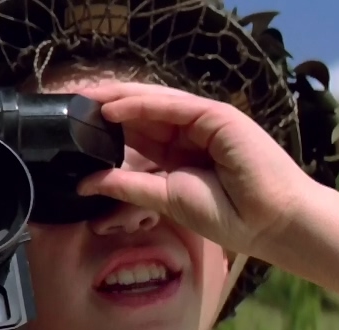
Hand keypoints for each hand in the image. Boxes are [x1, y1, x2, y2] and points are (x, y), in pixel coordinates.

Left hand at [75, 82, 325, 259]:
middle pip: (140, 112)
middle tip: (68, 103)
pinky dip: (144, 105)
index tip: (71, 127)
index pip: (135, 132)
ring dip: (117, 99)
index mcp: (176, 152)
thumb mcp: (164, 199)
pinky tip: (115, 107)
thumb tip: (86, 184)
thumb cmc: (227, 215)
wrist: (270, 222)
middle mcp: (188, 132)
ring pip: (154, 103)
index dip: (104, 127)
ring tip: (84, 99)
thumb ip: (127, 187)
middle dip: (105, 106)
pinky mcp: (217, 117)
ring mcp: (204, 122)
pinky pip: (175, 106)